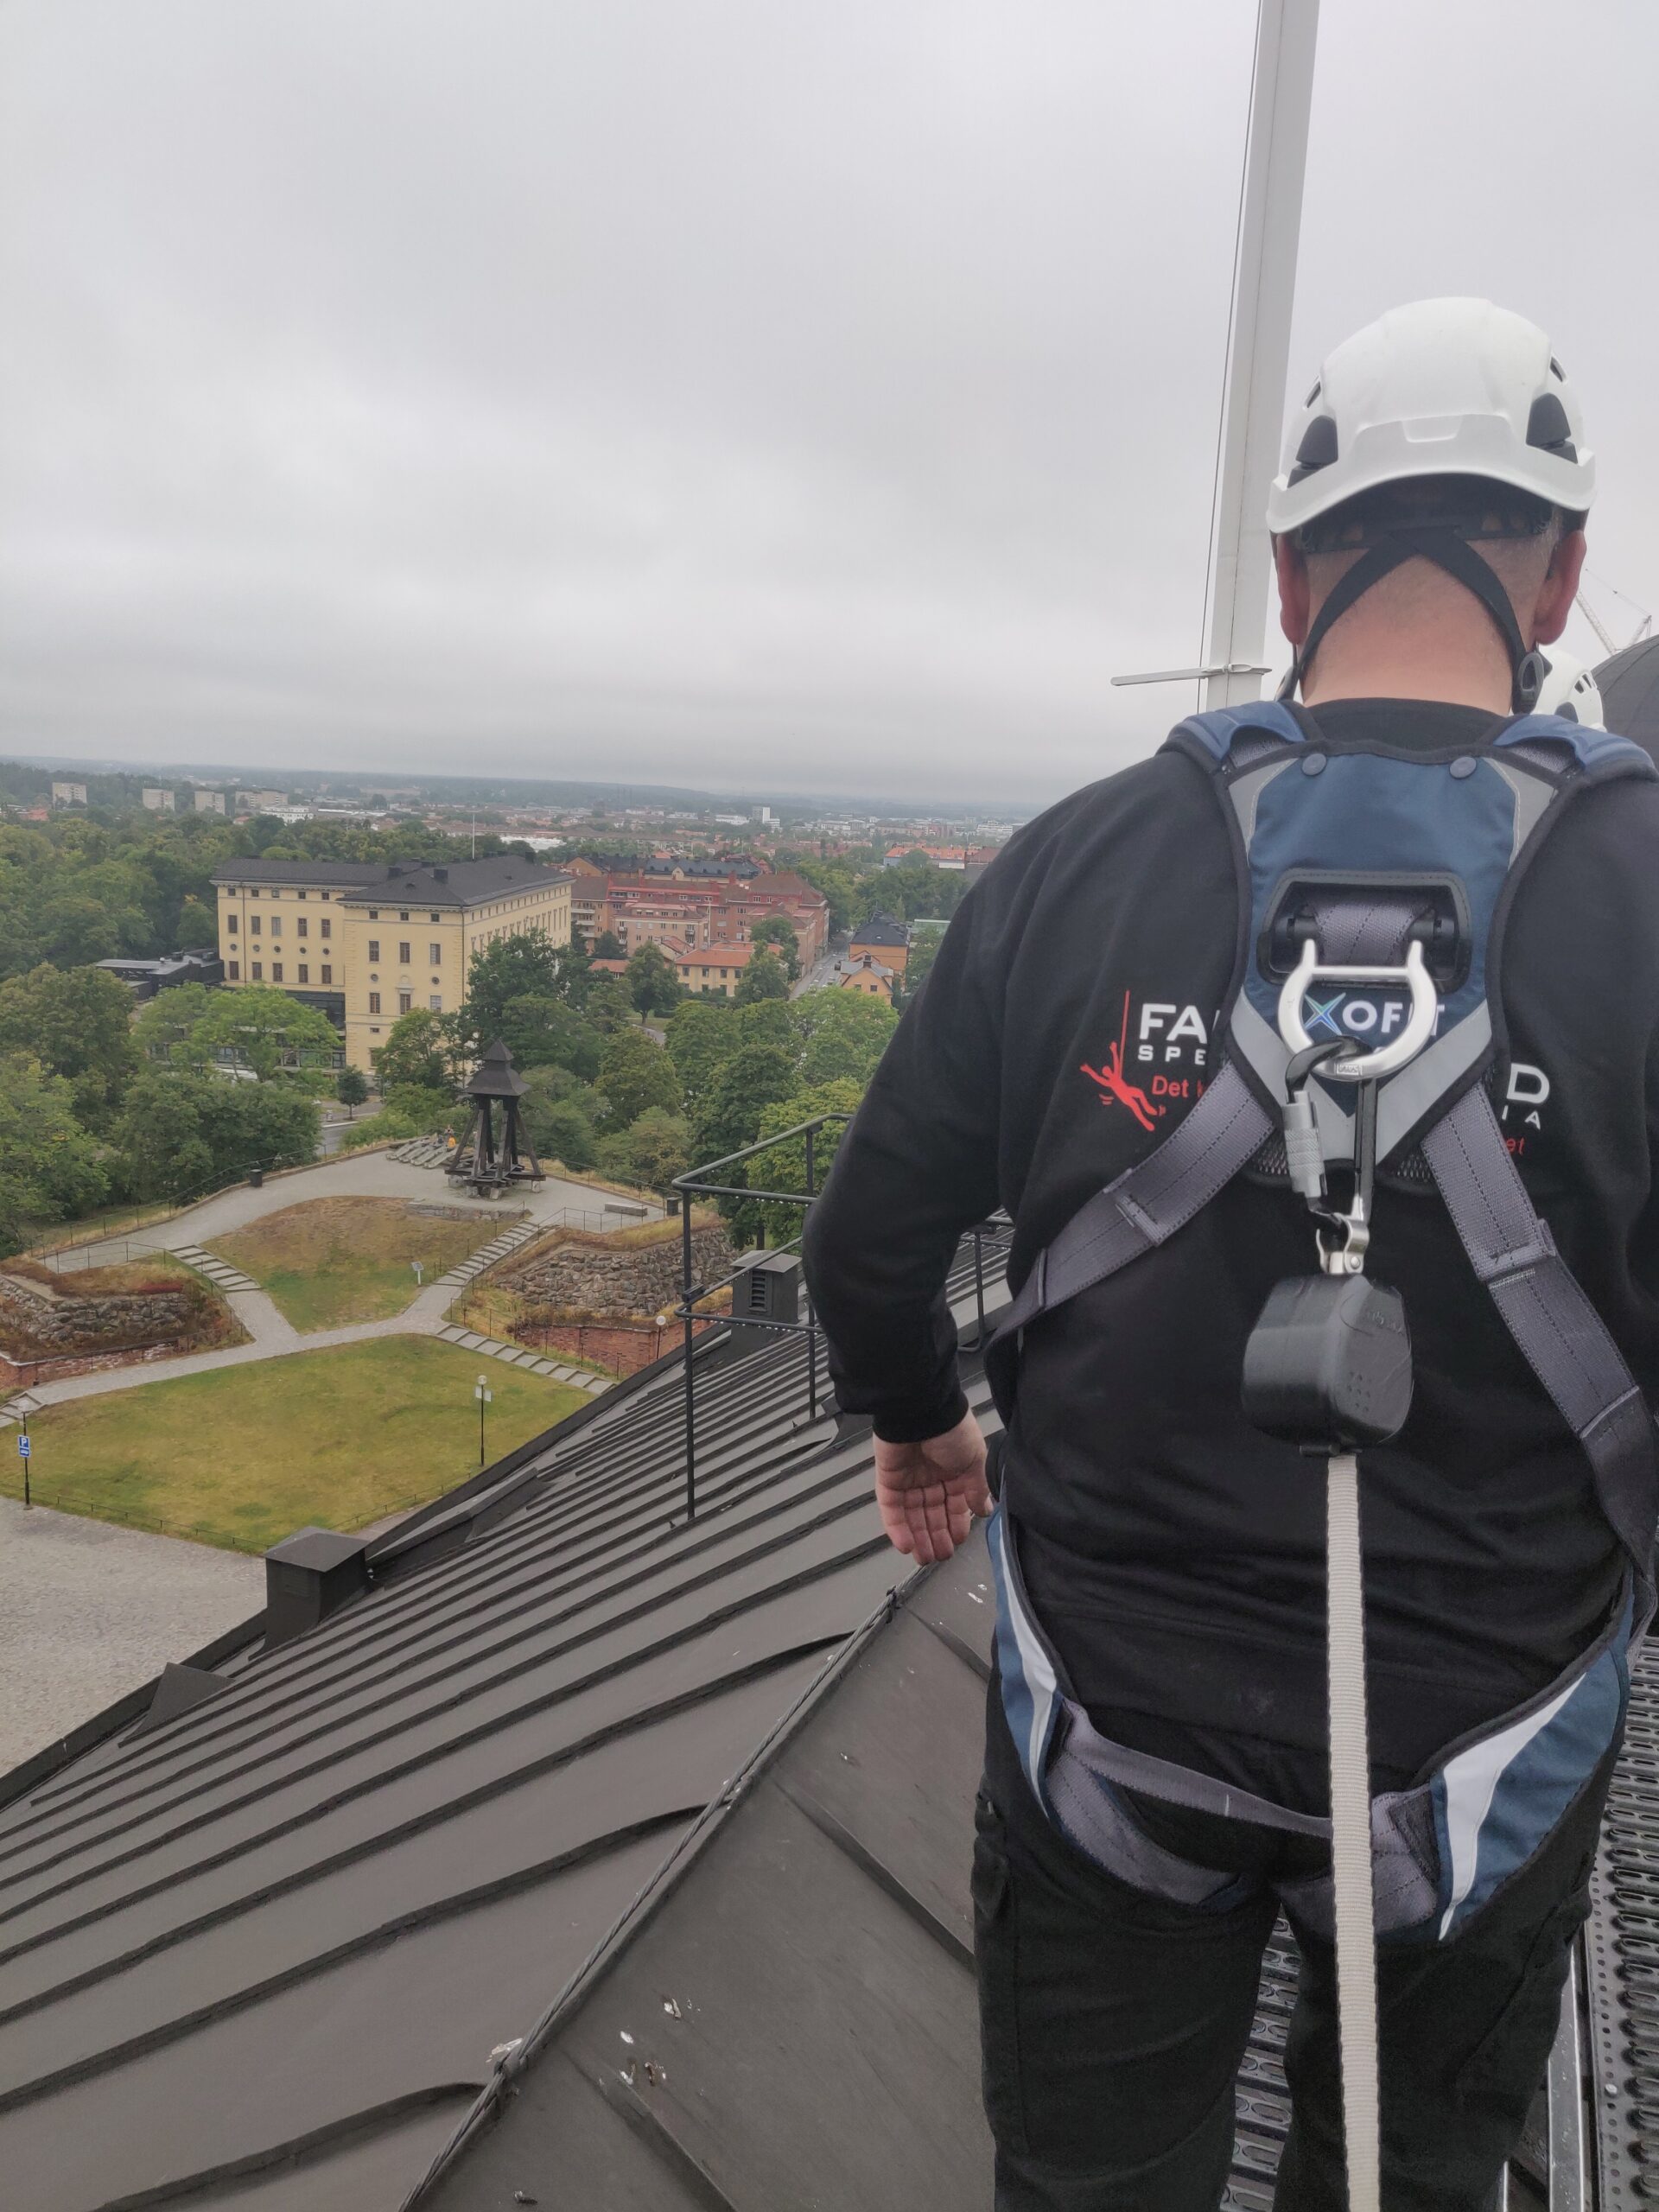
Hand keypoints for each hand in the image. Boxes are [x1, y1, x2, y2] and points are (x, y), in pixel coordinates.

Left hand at [872, 1411, 992, 1564]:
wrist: (920, 1410)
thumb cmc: (951, 1430)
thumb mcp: (974, 1460)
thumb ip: (977, 1488)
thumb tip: (984, 1510)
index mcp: (954, 1471)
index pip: (955, 1505)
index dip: (956, 1524)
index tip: (958, 1541)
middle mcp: (931, 1476)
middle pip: (933, 1514)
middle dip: (937, 1536)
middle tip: (941, 1556)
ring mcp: (908, 1479)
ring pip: (912, 1516)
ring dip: (919, 1538)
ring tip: (925, 1558)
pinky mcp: (888, 1479)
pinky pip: (891, 1508)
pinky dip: (897, 1528)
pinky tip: (907, 1545)